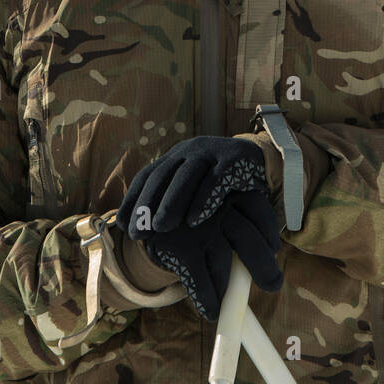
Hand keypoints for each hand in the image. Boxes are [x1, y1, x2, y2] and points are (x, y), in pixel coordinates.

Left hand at [116, 135, 267, 237]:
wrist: (260, 159)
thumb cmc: (221, 182)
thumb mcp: (194, 188)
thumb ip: (172, 201)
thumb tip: (143, 230)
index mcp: (175, 156)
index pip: (147, 176)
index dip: (133, 200)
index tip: (124, 226)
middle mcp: (189, 150)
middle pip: (162, 175)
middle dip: (147, 205)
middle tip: (138, 233)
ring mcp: (211, 150)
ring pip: (186, 176)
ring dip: (171, 202)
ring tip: (161, 228)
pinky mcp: (234, 158)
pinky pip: (216, 179)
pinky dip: (204, 199)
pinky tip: (195, 221)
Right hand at [139, 189, 283, 321]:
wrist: (141, 214)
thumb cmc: (189, 217)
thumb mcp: (211, 206)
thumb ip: (237, 220)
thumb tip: (269, 257)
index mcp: (223, 190)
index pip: (258, 208)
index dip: (269, 231)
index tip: (274, 249)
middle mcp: (211, 206)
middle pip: (247, 237)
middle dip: (264, 267)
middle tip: (273, 284)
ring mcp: (195, 227)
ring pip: (224, 266)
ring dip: (230, 291)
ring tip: (230, 304)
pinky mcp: (179, 248)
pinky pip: (201, 282)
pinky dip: (207, 301)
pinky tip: (210, 310)